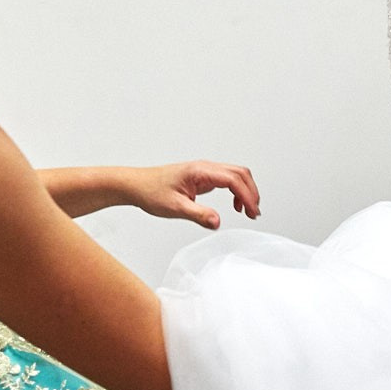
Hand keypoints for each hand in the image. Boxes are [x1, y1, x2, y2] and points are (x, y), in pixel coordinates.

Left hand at [131, 161, 260, 229]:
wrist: (136, 185)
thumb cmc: (151, 191)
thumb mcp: (175, 208)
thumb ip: (198, 215)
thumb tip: (217, 222)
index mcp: (200, 171)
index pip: (233, 179)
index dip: (247, 195)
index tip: (251, 212)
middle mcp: (205, 168)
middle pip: (240, 173)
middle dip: (252, 192)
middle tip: (254, 213)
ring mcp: (205, 171)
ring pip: (236, 175)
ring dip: (246, 191)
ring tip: (249, 211)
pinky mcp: (203, 177)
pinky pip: (227, 180)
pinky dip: (237, 191)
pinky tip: (236, 205)